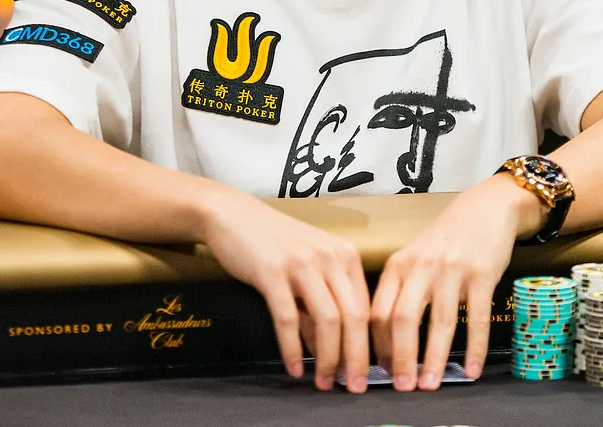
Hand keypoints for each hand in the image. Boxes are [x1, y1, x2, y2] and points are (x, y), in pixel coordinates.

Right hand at [198, 187, 371, 392]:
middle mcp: (329, 257)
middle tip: (354, 387)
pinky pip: (288, 319)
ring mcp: (301, 263)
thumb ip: (321, 304)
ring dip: (327, 358)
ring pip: (327, 321)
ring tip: (323, 382)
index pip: (367, 308)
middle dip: (356, 359)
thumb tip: (329, 351)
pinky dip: (293, 349)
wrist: (233, 215)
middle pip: (354, 318)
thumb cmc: (272, 244)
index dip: (369, 345)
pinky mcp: (272, 272)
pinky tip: (294, 368)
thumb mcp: (307, 268)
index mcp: (345, 255)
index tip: (365, 371)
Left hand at [370, 173, 544, 390]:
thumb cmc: (444, 240)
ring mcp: (452, 270)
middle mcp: (421, 266)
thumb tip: (385, 342)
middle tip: (402, 387)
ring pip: (441, 323)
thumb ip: (399, 291)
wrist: (484, 209)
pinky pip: (477, 319)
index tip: (380, 371)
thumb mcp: (413, 258)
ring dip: (435, 360)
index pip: (378, 311)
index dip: (377, 346)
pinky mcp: (482, 274)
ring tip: (431, 385)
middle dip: (401, 358)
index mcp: (398, 265)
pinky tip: (472, 370)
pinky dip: (475, 348)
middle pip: (404, 319)